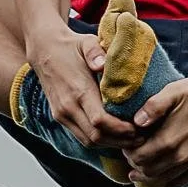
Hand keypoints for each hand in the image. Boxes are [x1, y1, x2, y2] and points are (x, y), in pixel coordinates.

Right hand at [25, 30, 139, 150]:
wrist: (44, 50)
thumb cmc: (71, 46)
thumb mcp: (86, 42)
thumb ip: (95, 52)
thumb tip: (103, 64)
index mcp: (78, 90)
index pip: (100, 121)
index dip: (121, 129)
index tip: (139, 127)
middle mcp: (68, 107)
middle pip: (96, 136)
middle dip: (120, 140)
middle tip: (142, 138)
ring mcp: (62, 114)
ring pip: (88, 141)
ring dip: (111, 144)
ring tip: (133, 140)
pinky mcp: (60, 117)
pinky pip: (81, 136)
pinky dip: (100, 141)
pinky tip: (116, 137)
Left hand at [121, 61, 187, 186]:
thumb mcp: (172, 92)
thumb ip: (152, 108)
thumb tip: (136, 123)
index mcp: (169, 140)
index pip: (139, 158)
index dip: (128, 153)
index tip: (127, 145)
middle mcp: (182, 156)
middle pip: (149, 171)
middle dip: (137, 165)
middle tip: (133, 155)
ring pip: (165, 179)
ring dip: (151, 176)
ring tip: (141, 170)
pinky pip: (186, 180)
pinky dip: (173, 184)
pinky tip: (165, 183)